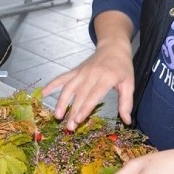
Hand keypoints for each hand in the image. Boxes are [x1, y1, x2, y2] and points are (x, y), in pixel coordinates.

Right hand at [42, 11, 134, 129]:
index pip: (94, 94)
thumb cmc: (122, 67)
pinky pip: (62, 77)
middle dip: (73, 111)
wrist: (113, 47)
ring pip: (68, 87)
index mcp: (106, 77)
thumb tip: (126, 120)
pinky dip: (52, 84)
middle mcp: (91, 74)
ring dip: (62, 102)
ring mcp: (81, 72)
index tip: (78, 119)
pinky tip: (44, 92)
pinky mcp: (76, 70)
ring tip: (58, 116)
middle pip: (80, 95)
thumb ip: (126, 102)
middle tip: (69, 126)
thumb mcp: (129, 83)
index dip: (85, 107)